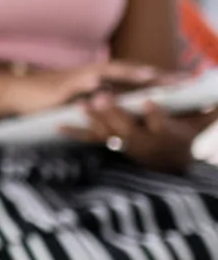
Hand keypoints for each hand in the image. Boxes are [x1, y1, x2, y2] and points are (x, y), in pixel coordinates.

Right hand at [2, 58, 177, 116]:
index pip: (130, 75)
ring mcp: (75, 79)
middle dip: (153, 74)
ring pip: (108, 73)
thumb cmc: (41, 98)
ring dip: (129, 73)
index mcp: (94, 78)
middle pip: (127, 70)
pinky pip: (80, 83)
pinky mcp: (60, 87)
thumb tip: (115, 107)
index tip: (179, 82)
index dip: (154, 78)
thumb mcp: (73, 99)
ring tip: (151, 76)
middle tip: (179, 79)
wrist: (12, 92)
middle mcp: (88, 74)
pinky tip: (103, 84)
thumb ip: (94, 100)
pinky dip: (93, 82)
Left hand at [63, 96, 217, 172]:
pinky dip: (73, 132)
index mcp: (165, 134)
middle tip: (102, 97)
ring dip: (94, 118)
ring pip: (106, 131)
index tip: (148, 102)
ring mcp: (122, 143)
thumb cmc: (185, 136)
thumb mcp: (201, 124)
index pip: (161, 123)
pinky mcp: (108, 143)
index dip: (154, 114)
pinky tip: (56, 125)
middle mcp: (142, 140)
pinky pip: (88, 139)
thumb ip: (212, 109)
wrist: (168, 162)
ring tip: (82, 103)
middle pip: (127, 128)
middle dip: (114, 113)